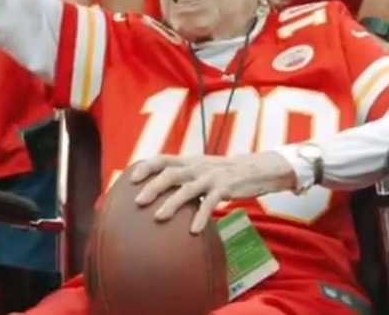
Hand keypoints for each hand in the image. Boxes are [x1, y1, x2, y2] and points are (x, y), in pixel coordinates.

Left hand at [131, 152, 296, 233]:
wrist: (258, 168)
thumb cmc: (225, 172)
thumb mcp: (202, 168)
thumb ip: (184, 174)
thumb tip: (160, 187)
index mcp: (189, 161)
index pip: (162, 158)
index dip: (146, 167)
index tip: (130, 178)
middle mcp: (197, 166)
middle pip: (170, 174)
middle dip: (152, 187)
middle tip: (138, 202)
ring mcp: (211, 177)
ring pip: (187, 189)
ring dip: (171, 203)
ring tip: (158, 217)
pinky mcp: (225, 188)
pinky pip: (210, 203)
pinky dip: (201, 217)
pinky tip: (193, 231)